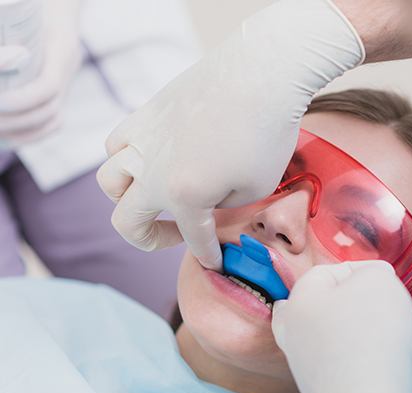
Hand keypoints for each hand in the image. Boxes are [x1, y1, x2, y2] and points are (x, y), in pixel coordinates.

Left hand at [0, 0, 81, 145]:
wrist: (55, 7)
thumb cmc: (27, 7)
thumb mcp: (19, 15)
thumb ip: (8, 45)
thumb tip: (11, 60)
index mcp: (61, 50)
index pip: (48, 87)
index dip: (23, 100)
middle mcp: (68, 71)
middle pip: (49, 110)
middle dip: (16, 121)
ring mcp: (66, 83)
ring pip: (52, 120)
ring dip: (22, 132)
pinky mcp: (59, 93)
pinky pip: (52, 122)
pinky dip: (32, 134)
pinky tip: (9, 138)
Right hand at [96, 0, 363, 269]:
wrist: (262, 74)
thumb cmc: (266, 134)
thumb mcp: (256, 188)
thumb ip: (224, 207)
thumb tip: (209, 206)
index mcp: (182, 196)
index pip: (193, 239)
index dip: (208, 256)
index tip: (217, 263)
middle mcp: (152, 171)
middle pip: (126, 220)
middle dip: (150, 239)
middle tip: (174, 235)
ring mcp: (143, 140)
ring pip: (109, 180)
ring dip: (127, 198)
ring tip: (154, 197)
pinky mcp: (146, 113)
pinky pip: (117, 143)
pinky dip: (125, 159)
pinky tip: (149, 159)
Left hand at [272, 260, 411, 392]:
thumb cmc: (375, 336)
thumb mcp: (378, 282)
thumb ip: (371, 272)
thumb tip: (369, 279)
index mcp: (298, 301)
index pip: (329, 271)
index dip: (364, 271)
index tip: (390, 279)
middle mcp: (292, 333)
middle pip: (319, 306)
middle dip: (349, 301)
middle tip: (379, 305)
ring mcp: (303, 366)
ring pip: (328, 336)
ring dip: (355, 330)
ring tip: (388, 332)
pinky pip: (340, 364)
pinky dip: (357, 358)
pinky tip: (382, 360)